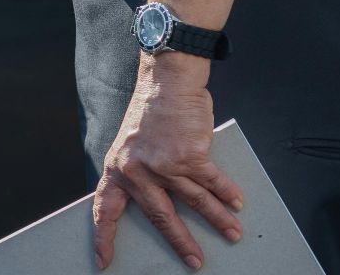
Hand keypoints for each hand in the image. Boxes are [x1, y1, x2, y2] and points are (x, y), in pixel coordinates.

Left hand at [91, 52, 244, 270]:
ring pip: (194, 202)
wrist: (166, 82)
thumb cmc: (151, 113)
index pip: (105, 210)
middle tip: (194, 262)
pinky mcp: (188, 155)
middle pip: (160, 217)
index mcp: (117, 169)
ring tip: (232, 234)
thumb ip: (139, 173)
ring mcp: (163, 164)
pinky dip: (227, 194)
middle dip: (181, 243)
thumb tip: (157, 202)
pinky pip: (212, 182)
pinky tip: (236, 204)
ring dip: (217, 221)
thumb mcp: (131, 146)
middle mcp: (137, 170)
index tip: (103, 262)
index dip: (103, 238)